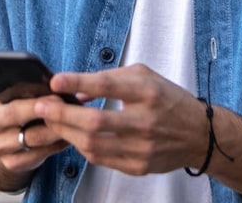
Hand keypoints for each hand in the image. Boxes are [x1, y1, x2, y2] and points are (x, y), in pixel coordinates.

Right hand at [0, 59, 69, 176]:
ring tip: (71, 117)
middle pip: (14, 112)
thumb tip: (35, 73)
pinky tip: (68, 136)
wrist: (13, 143)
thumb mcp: (15, 90)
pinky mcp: (10, 163)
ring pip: (30, 136)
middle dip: (39, 106)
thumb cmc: (22, 106)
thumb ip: (16, 77)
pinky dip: (55, 145)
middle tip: (59, 100)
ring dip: (54, 127)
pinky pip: (38, 154)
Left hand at [35, 64, 208, 175]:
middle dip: (62, 114)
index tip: (56, 80)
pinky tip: (73, 136)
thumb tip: (76, 90)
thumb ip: (110, 78)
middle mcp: (146, 121)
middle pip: (96, 122)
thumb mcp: (145, 76)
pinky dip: (82, 146)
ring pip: (93, 144)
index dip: (79, 82)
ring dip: (67, 132)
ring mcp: (143, 147)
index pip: (109, 86)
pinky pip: (100, 158)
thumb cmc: (169, 100)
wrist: (199, 135)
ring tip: (52, 121)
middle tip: (41, 106)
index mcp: (149, 92)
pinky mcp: (139, 166)